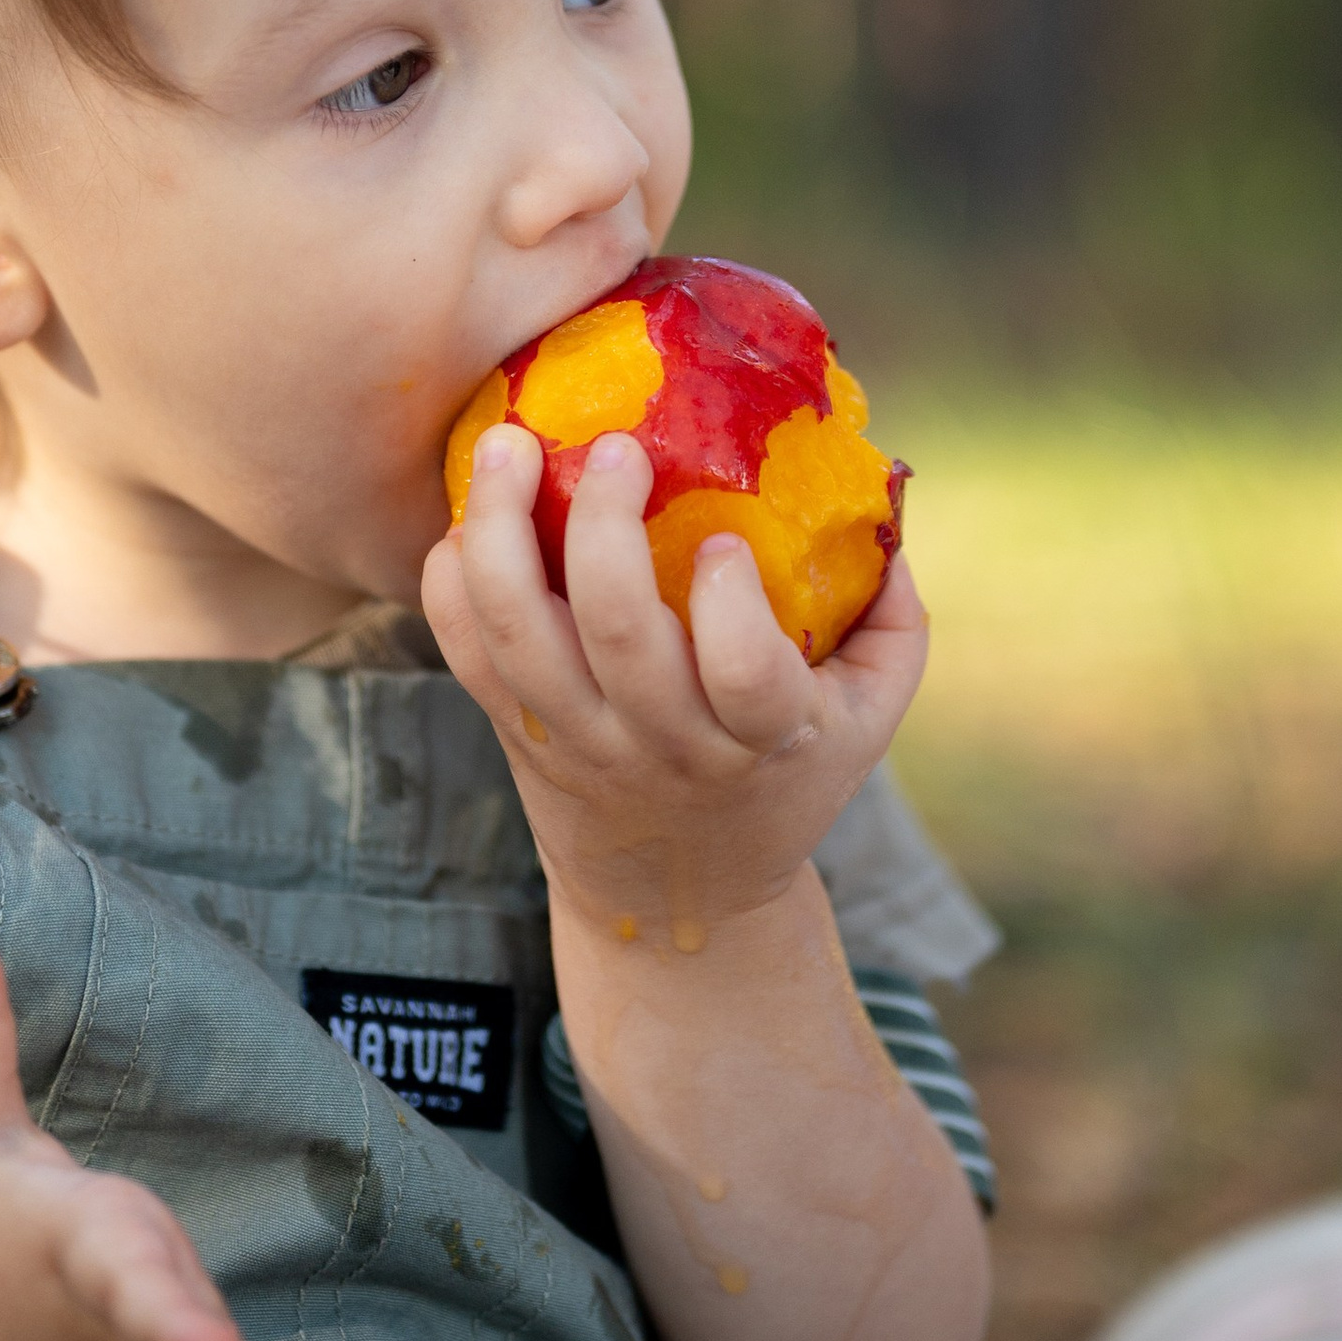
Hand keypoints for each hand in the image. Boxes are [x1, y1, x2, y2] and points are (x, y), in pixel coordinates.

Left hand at [421, 421, 929, 944]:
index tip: (724, 543)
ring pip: (520, 637)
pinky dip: (449, 584)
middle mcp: (660, 744)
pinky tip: (466, 520)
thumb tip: (884, 492)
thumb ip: (892, 611)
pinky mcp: (512, 733)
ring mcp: (575, 741)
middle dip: (605, 529)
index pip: (745, 676)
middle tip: (617, 446)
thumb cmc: (785, 774)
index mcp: (760, 739)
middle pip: (619, 639)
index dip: (732, 604)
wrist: (680, 895)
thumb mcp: (869, 714)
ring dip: (501, 531)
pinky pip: (463, 655)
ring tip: (507, 445)